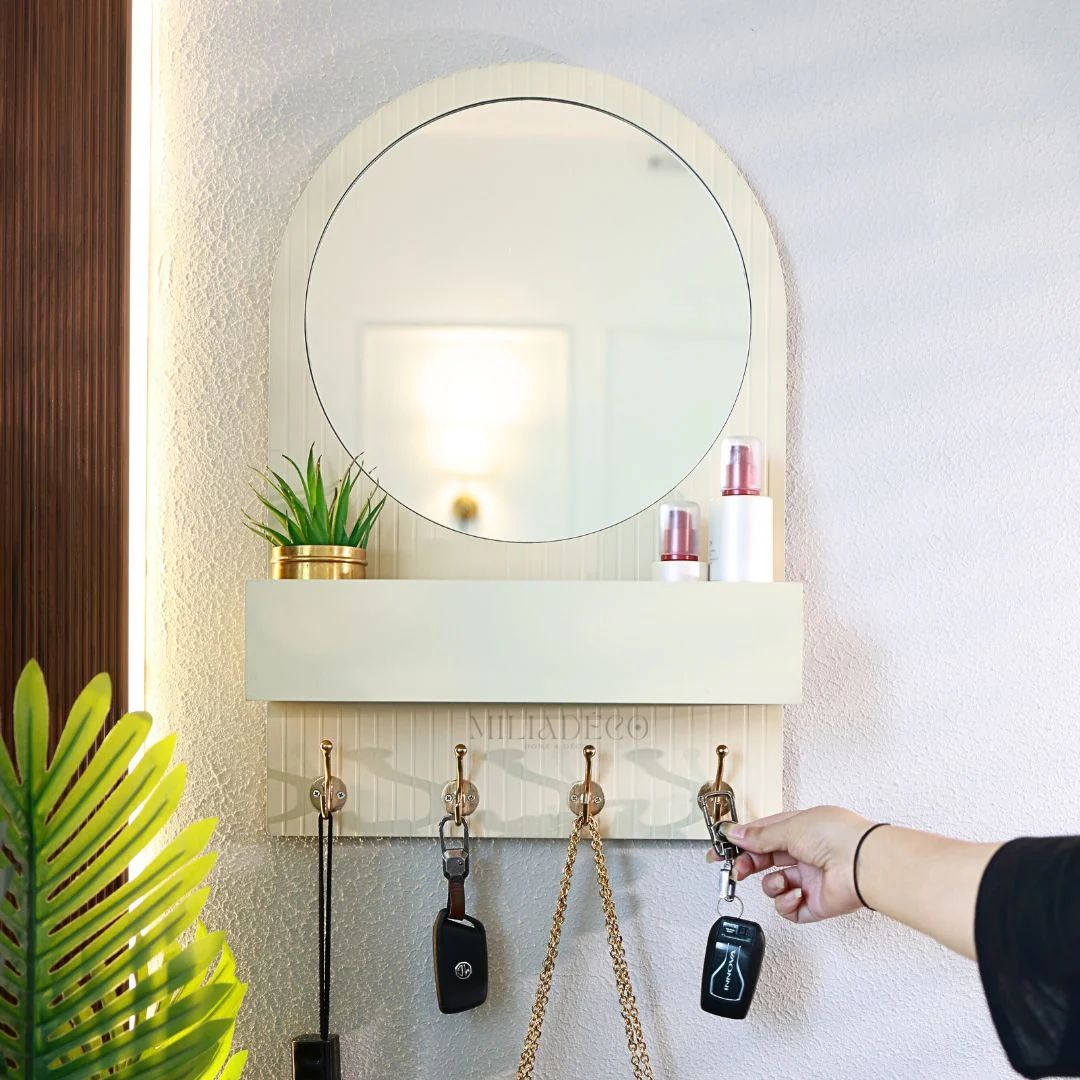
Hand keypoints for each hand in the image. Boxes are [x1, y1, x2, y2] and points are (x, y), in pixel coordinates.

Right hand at [716, 806, 873, 923]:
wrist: (863, 864)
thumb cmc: (836, 836)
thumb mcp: (789, 827)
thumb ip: (759, 836)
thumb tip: (736, 834)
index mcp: (799, 829)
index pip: (762, 835)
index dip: (739, 842)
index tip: (719, 849)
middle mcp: (804, 853)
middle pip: (764, 861)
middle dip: (748, 865)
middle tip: (737, 870)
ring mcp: (809, 879)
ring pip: (774, 886)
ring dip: (771, 885)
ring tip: (782, 882)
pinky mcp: (815, 903)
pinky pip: (789, 908)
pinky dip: (788, 903)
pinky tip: (796, 894)